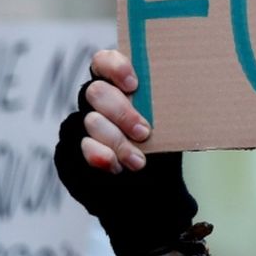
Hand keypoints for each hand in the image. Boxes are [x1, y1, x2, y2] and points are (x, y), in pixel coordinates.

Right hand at [53, 50, 198, 255]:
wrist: (153, 193)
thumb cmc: (163, 148)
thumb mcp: (170, 123)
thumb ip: (164, 104)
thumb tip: (184, 85)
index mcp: (118, 86)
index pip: (103, 62)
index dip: (114, 67)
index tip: (134, 85)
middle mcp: (96, 103)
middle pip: (95, 92)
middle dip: (122, 112)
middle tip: (145, 132)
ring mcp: (82, 127)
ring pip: (89, 122)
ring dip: (117, 141)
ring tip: (139, 161)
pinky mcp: (71, 152)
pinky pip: (79, 149)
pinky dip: (100, 157)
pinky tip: (115, 167)